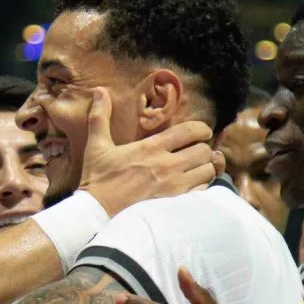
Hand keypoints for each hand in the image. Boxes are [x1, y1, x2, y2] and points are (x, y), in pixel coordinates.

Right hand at [78, 87, 220, 215]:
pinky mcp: (174, 203)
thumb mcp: (96, 145)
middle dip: (204, 148)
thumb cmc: (97, 179)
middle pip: (204, 150)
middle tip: (197, 151)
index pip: (190, 130)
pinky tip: (192, 186)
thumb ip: (100, 116)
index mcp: (151, 147)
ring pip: (207, 171)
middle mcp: (167, 165)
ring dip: (205, 168)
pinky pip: (202, 192)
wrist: (97, 212)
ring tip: (197, 168)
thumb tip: (99, 91)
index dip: (202, 129)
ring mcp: (173, 186)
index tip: (202, 132)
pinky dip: (202, 187)